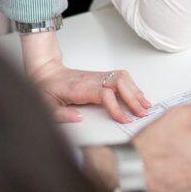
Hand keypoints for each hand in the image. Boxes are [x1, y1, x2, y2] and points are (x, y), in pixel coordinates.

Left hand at [27, 60, 149, 124]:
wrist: (45, 72)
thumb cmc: (46, 88)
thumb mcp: (46, 104)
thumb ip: (60, 114)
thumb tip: (78, 119)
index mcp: (80, 88)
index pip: (105, 94)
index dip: (117, 107)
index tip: (125, 119)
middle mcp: (91, 79)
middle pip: (119, 83)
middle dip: (133, 97)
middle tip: (142, 113)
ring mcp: (96, 76)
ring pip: (122, 78)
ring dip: (135, 90)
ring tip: (145, 105)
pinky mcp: (99, 77)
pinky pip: (120, 78)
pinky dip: (132, 86)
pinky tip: (137, 95)